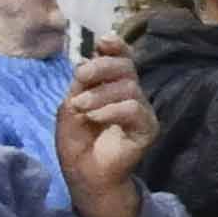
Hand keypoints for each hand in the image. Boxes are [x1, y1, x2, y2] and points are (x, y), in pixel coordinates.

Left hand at [57, 42, 154, 216]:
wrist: (84, 174)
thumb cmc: (77, 141)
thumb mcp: (70, 106)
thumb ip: (81, 85)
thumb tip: (88, 61)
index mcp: (112, 85)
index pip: (122, 58)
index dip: (115, 46)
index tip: (103, 42)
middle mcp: (131, 94)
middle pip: (126, 66)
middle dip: (102, 67)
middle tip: (81, 76)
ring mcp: (141, 110)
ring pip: (129, 87)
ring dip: (99, 95)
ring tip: (80, 108)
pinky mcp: (147, 128)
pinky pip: (134, 109)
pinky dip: (111, 110)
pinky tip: (95, 118)